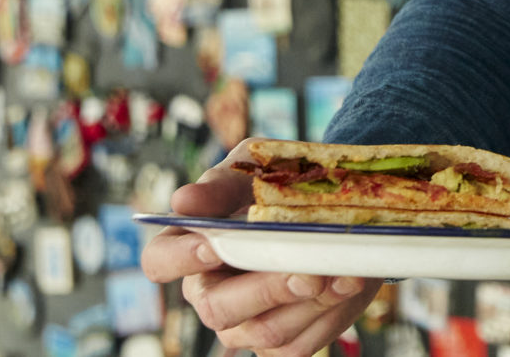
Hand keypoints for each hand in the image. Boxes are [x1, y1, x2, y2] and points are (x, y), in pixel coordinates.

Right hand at [142, 147, 383, 356]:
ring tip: (343, 272)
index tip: (214, 244)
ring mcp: (244, 324)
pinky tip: (350, 282)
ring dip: (309, 303)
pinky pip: (298, 344)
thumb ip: (221, 185)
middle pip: (216, 309)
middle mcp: (210, 292)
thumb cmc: (281, 185)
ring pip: (265, 332)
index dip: (181, 258)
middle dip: (265, 290)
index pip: (160, 261)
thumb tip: (184, 200)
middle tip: (307, 272)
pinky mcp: (283, 341)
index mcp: (192, 246)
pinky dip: (330, 315)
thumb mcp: (253, 169)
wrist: (340, 204)